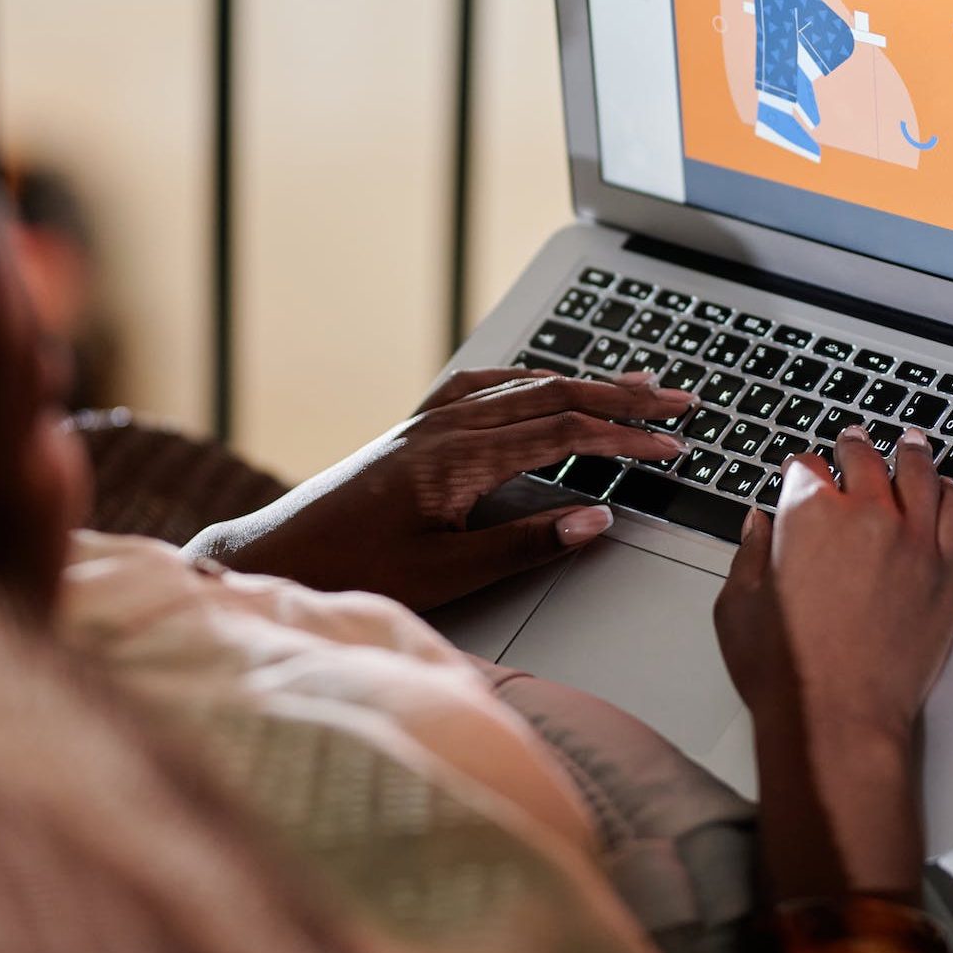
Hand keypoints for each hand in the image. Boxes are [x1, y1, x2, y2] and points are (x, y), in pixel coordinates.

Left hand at [184, 369, 694, 609]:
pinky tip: (539, 381)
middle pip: (553, 393)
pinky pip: (482, 385)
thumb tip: (597, 520)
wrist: (273, 558)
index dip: (626, 438)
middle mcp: (446, 426)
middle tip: (679, 399)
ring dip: (582, 380)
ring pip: (522, 384)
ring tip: (632, 382)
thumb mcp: (446, 574)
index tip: (674, 446)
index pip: (565, 432)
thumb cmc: (351, 572)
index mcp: (460, 457)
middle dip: (622, 395)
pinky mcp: (412, 430)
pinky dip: (527, 379)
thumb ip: (524, 544)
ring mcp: (427, 421)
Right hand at [716, 424, 952, 742]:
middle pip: (864, 461)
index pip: (806, 469)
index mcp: (808, 516)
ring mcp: (912, 541)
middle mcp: (865, 517)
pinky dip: (950, 494)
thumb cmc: (786, 672)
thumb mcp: (739, 606)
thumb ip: (749, 555)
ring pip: (918, 475)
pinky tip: (946, 489)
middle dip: (853, 448)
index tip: (800, 471)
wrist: (839, 717)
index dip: (800, 468)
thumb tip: (758, 525)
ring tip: (911, 443)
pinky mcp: (946, 571)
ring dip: (910, 454)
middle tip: (853, 441)